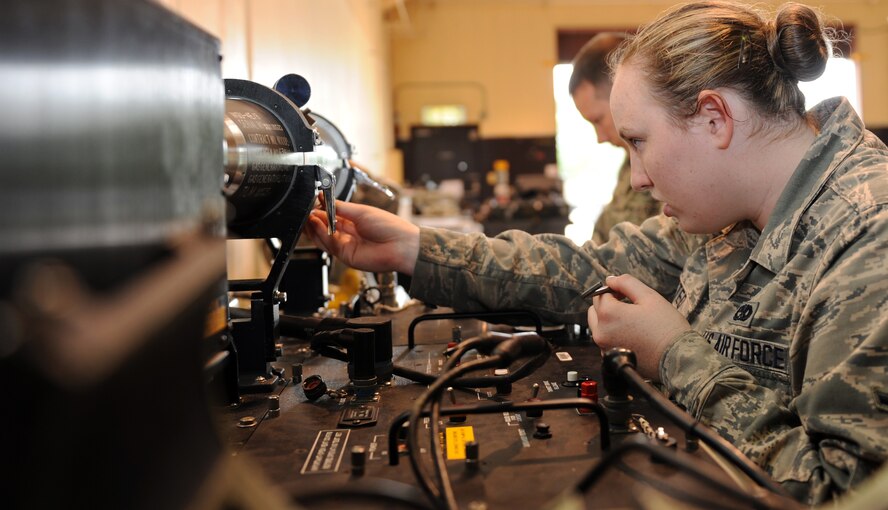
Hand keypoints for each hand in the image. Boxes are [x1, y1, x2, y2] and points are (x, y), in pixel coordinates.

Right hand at [304, 200, 420, 274]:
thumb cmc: (389, 227)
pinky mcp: (345, 255)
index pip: (331, 214)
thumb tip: (325, 199)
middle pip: (324, 227)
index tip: (313, 201)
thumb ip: (341, 207)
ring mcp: (346, 245)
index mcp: (354, 220)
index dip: (321, 209)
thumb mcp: (361, 211)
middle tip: (306, 210)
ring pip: (323, 237)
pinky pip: (328, 245)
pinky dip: (320, 235)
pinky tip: (317, 225)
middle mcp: (348, 233)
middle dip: (314, 219)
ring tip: (309, 216)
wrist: (400, 245)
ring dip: (314, 227)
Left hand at [587, 274, 690, 379]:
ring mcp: (604, 347)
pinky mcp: (610, 357)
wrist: (676, 358)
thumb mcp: (650, 296)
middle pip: (594, 310)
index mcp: (608, 314)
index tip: (626, 294)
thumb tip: (610, 279)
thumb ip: (627, 283)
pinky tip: (632, 334)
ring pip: (597, 325)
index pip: (599, 294)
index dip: (613, 290)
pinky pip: (605, 340)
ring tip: (631, 320)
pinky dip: (613, 334)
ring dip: (608, 319)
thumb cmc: (666, 328)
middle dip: (607, 304)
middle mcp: (601, 332)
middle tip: (628, 306)